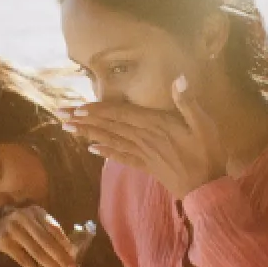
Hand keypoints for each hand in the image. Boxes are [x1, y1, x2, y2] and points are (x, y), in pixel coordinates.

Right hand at [0, 204, 75, 266]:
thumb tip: (70, 252)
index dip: (65, 244)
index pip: (54, 229)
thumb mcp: (36, 220)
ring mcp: (14, 231)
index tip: (75, 257)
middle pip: (47, 242)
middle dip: (61, 259)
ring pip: (36, 252)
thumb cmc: (23, 223)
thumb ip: (50, 232)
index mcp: (37, 212)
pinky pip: (22, 259)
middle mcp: (25, 219)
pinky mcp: (4, 243)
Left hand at [61, 75, 226, 199]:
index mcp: (156, 125)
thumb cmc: (207, 154)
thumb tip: (179, 78)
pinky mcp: (147, 166)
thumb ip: (188, 102)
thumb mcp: (204, 125)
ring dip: (88, 133)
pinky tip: (92, 149)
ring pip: (111, 140)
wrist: (206, 189)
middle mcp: (144, 138)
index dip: (98, 110)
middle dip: (84, 119)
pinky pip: (122, 157)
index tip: (76, 106)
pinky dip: (106, 152)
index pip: (121, 114)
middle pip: (110, 126)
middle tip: (59, 114)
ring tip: (67, 128)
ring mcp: (144, 153)